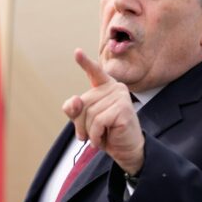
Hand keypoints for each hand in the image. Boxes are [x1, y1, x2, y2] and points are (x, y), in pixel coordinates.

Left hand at [62, 48, 143, 174]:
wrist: (126, 149)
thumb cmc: (107, 133)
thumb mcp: (85, 121)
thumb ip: (74, 109)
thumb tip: (74, 101)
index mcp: (106, 87)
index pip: (95, 72)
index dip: (85, 63)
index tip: (77, 52)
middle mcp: (115, 87)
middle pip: (83, 103)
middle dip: (82, 123)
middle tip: (91, 134)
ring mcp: (121, 97)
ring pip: (89, 114)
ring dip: (90, 131)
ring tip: (101, 136)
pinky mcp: (123, 109)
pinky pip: (98, 122)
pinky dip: (96, 135)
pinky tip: (103, 139)